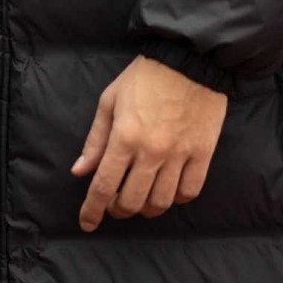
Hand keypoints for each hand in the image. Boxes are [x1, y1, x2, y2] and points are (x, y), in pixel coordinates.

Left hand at [70, 54, 228, 231]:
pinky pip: (189, 191)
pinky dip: (176, 199)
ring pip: (161, 202)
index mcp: (125, 137)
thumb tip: (80, 171)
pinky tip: (168, 190)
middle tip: (114, 204)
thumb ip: (95, 139)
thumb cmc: (146, 77)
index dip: (92, 210)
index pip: (103, 186)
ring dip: (146, 208)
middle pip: (131, 201)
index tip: (87, 223)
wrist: (190, 59)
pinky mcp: (203, 153)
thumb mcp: (110, 100)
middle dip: (118, 210)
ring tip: (141, 198)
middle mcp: (152, 151)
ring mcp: (180, 154)